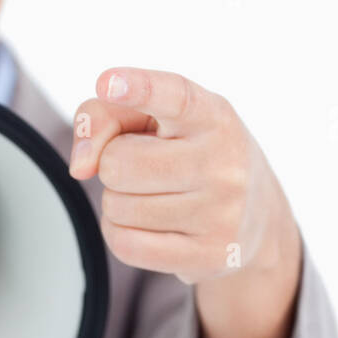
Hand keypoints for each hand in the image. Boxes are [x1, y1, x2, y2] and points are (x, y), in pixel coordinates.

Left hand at [69, 66, 296, 285]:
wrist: (255, 218)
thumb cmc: (189, 154)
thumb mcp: (154, 119)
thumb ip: (103, 116)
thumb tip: (81, 165)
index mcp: (212, 116)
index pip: (174, 97)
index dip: (139, 89)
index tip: (110, 82)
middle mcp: (223, 161)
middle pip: (117, 163)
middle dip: (114, 165)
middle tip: (144, 167)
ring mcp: (220, 213)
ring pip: (116, 206)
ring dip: (119, 201)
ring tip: (155, 195)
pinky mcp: (207, 255)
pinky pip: (124, 244)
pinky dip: (121, 233)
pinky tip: (149, 225)